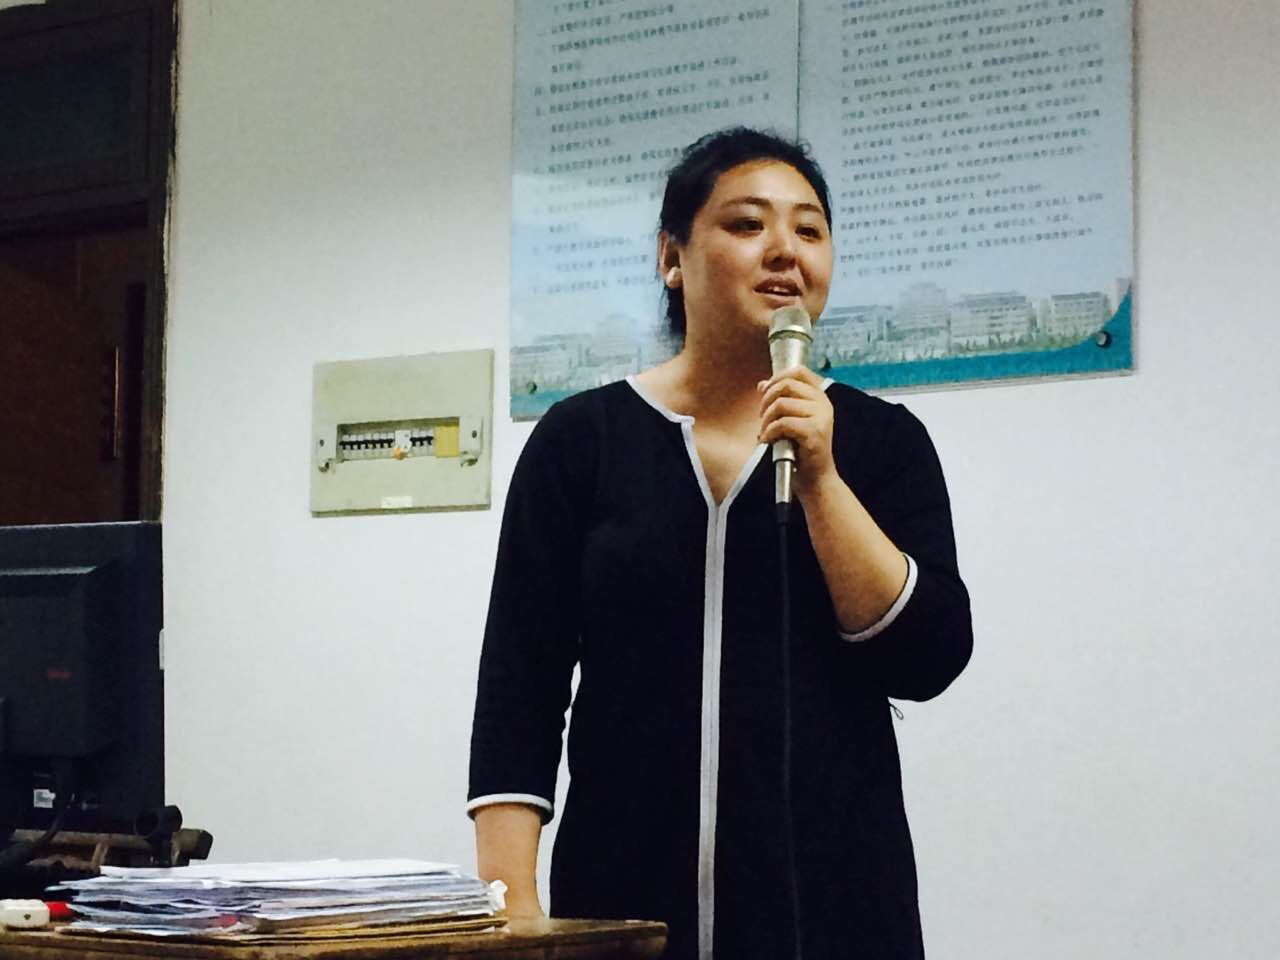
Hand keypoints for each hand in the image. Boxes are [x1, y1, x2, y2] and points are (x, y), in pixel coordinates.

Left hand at [757, 365, 836, 496]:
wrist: (816, 479)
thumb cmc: (802, 451)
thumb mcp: (791, 421)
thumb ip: (780, 400)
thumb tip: (762, 384)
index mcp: (819, 397)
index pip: (799, 371)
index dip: (777, 377)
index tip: (764, 392)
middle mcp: (823, 403)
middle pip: (786, 384)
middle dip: (767, 399)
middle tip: (762, 417)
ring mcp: (821, 417)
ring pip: (781, 404)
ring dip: (766, 419)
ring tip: (766, 433)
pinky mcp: (814, 432)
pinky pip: (783, 423)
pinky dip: (769, 432)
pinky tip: (768, 440)